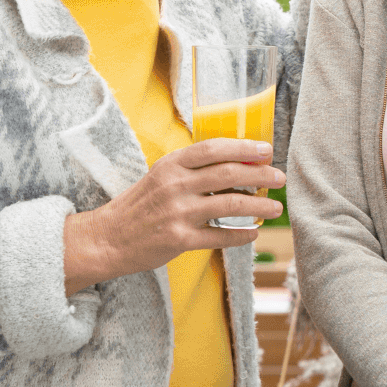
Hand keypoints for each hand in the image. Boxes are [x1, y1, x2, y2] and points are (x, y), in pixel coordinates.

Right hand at [63, 139, 282, 295]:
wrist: (107, 238)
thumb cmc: (138, 206)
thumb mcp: (160, 177)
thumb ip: (191, 170)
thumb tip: (235, 167)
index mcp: (171, 165)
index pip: (214, 148)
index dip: (244, 147)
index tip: (266, 150)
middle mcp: (175, 185)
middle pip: (229, 173)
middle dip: (261, 175)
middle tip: (279, 178)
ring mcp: (178, 213)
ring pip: (231, 204)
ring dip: (259, 205)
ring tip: (274, 207)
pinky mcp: (179, 239)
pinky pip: (220, 236)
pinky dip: (242, 235)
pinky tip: (253, 233)